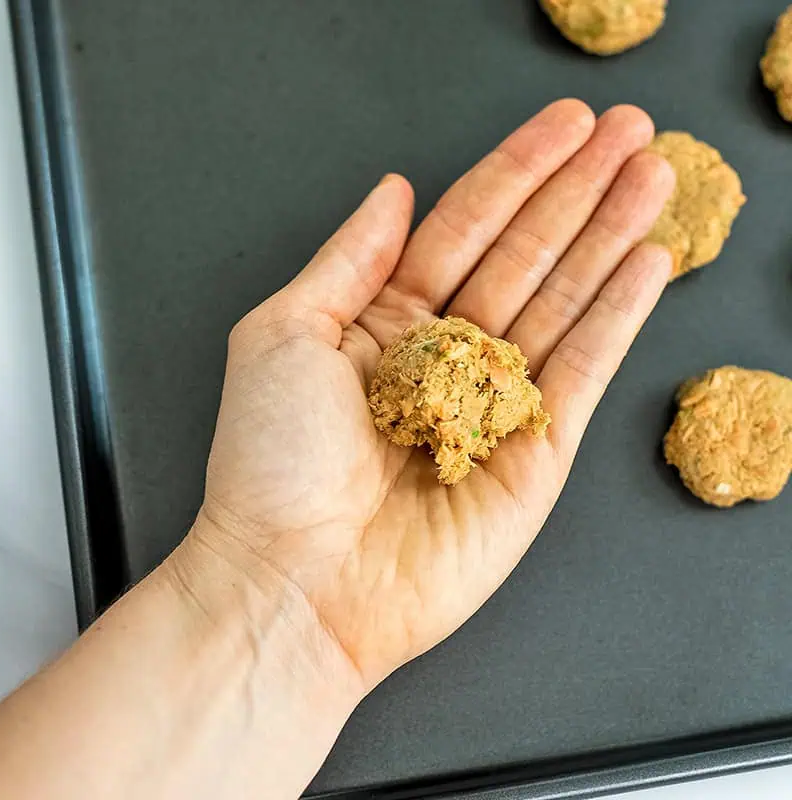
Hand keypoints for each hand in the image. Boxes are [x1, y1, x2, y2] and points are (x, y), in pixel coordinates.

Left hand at [182, 99, 674, 693]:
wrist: (297, 581)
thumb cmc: (271, 462)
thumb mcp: (284, 334)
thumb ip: (349, 259)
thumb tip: (394, 190)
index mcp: (385, 324)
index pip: (461, 229)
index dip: (513, 174)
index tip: (563, 126)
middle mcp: (445, 358)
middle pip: (522, 256)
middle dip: (575, 192)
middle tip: (630, 130)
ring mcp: (493, 404)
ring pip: (561, 303)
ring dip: (608, 239)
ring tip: (653, 178)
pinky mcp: (533, 455)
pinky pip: (582, 373)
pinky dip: (617, 319)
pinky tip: (645, 265)